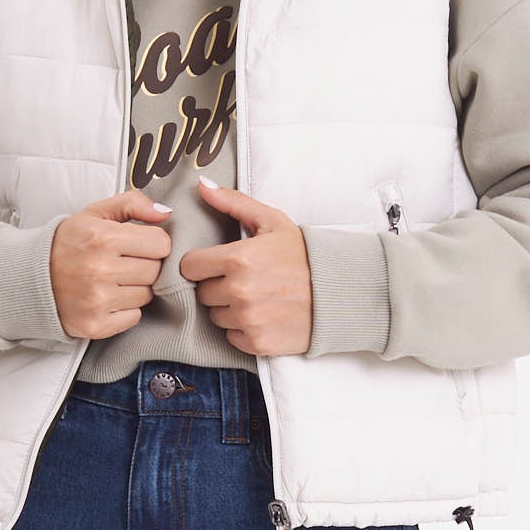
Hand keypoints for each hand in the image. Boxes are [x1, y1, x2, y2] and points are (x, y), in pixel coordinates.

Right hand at [49, 189, 172, 339]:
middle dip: (146, 265)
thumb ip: (132, 204)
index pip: (160, 243)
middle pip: (156, 271)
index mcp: (102, 238)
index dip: (153, 242)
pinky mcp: (95, 325)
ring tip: (114, 279)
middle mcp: (99, 270)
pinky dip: (126, 309)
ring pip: (147, 295)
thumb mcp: (94, 214)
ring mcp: (97, 301)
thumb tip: (165, 213)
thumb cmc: (68, 243)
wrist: (30, 277)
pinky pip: (134, 317)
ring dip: (136, 288)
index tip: (139, 244)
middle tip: (125, 263)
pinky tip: (108, 298)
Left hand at [178, 178, 312, 357]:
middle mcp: (239, 291)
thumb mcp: (272, 222)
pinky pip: (232, 337)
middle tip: (245, 280)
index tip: (219, 264)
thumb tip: (201, 185)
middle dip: (218, 286)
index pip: (189, 267)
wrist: (340, 292)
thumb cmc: (303, 255)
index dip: (202, 264)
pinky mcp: (258, 343)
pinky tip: (264, 316)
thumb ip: (234, 203)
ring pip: (216, 317)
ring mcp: (248, 320)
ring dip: (230, 309)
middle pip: (202, 293)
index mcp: (238, 258)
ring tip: (257, 298)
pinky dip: (244, 330)